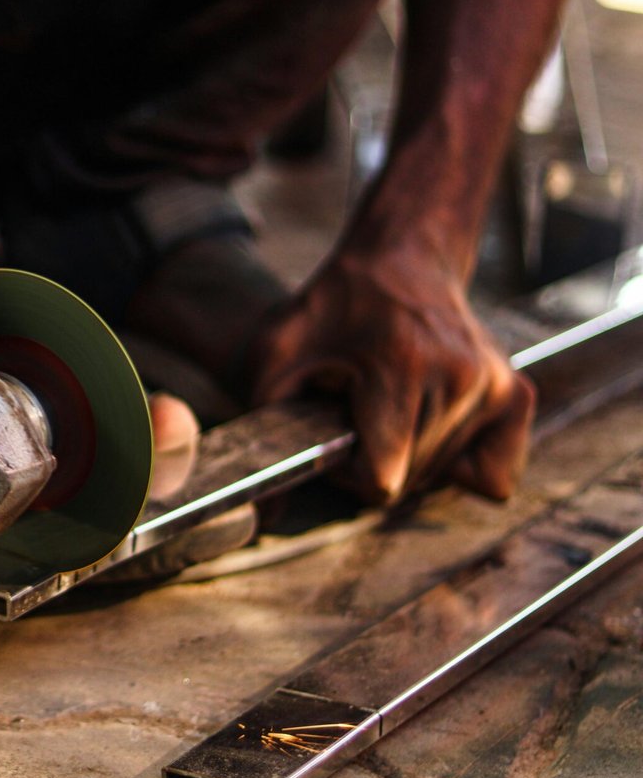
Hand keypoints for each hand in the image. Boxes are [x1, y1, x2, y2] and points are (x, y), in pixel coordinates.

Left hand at [251, 242, 534, 503]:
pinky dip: (457, 462)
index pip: (382, 478)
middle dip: (376, 461)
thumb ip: (264, 429)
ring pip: (444, 478)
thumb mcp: (275, 357)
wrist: (402, 261)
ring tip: (390, 404)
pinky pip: (493, 474)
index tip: (335, 431)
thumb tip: (261, 516)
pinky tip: (429, 422)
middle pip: (410, 481)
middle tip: (359, 411)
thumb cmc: (332, 309)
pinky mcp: (516, 395)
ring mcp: (496, 386)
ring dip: (410, 456)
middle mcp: (461, 377)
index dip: (346, 470)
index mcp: (401, 365)